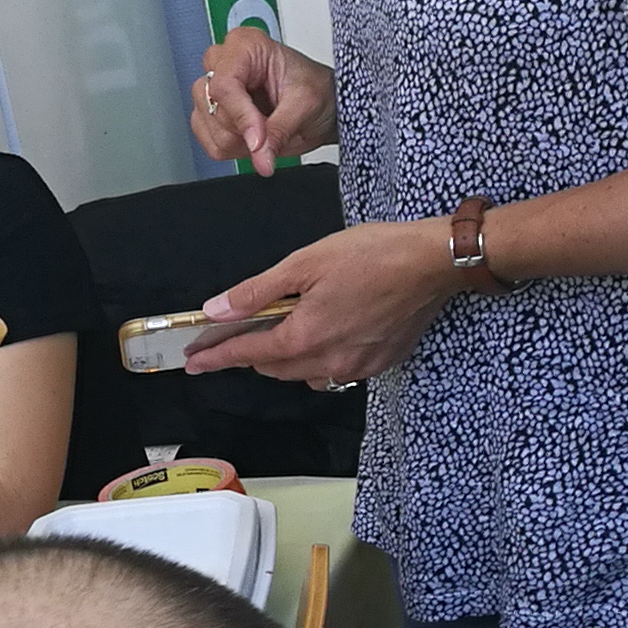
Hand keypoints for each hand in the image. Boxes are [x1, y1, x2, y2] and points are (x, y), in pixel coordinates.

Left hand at [188, 220, 456, 388]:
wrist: (434, 262)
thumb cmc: (371, 254)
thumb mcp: (305, 263)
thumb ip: (257, 292)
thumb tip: (216, 310)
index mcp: (304, 338)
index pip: (246, 354)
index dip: (216, 356)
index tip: (193, 361)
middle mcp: (328, 363)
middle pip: (273, 367)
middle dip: (251, 353)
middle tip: (235, 332)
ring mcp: (356, 368)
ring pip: (304, 373)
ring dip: (285, 357)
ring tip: (282, 328)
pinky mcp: (380, 364)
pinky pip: (335, 371)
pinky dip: (318, 358)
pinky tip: (324, 333)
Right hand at [193, 28, 335, 175]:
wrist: (324, 105)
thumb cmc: (317, 89)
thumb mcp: (306, 105)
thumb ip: (279, 130)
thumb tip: (261, 156)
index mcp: (245, 46)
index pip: (224, 84)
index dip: (240, 116)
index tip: (258, 139)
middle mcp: (223, 64)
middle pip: (212, 107)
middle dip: (243, 128)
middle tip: (272, 129)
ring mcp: (212, 90)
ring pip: (208, 128)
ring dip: (239, 141)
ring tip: (266, 130)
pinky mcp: (210, 115)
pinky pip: (210, 144)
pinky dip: (234, 150)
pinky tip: (254, 138)